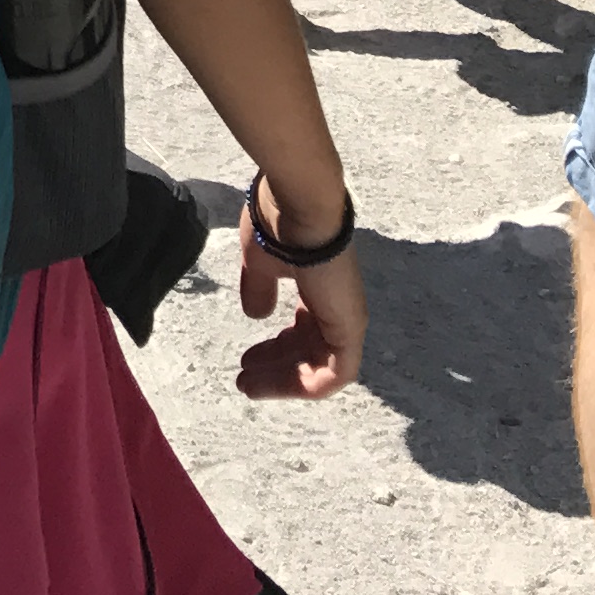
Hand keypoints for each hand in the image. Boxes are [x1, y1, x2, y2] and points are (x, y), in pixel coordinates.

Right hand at [235, 183, 366, 399]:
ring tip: (248, 386)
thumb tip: (256, 315)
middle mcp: (337, 307)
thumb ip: (260, 290)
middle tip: (244, 378)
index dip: (276, 348)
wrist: (301, 208)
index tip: (247, 358)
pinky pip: (336, 372)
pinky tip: (274, 387)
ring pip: (320, 367)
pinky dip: (307, 385)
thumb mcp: (261, 262)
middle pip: (308, 351)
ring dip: (285, 380)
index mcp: (319, 289)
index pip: (303, 329)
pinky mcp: (350, 329)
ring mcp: (346, 319)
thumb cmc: (280, 227)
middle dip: (276, 368)